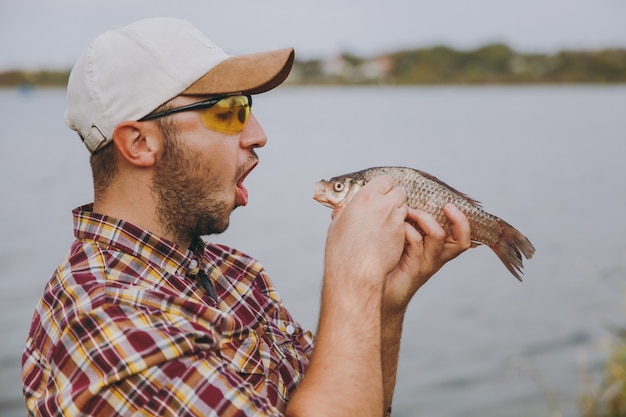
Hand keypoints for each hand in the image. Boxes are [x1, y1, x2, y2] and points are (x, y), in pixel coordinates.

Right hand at [324, 176, 408, 292]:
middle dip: (394, 198)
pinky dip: (400, 227)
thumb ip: (345, 212)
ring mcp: (395, 219)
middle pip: (399, 192)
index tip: (379, 195)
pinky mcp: (402, 234)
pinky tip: (389, 236)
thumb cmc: (342, 250)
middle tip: (385, 208)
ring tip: (386, 223)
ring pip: (404, 207)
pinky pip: (405, 224)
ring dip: (398, 212)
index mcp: (365, 197)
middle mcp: (383, 205)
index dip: (382, 187)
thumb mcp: (337, 224)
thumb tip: (343, 209)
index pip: (384, 180)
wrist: (355, 272)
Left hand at [382, 203, 470, 314]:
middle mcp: (437, 257)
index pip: (462, 236)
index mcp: (438, 249)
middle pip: (462, 241)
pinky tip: (396, 226)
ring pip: (438, 236)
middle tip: (445, 206)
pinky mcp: (414, 267)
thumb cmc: (387, 261)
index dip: (462, 221)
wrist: (376, 289)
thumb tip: (403, 199)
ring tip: (408, 211)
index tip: (449, 205)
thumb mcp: (402, 241)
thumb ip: (408, 224)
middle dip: (458, 220)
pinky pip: (416, 242)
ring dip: (424, 218)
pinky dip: (407, 229)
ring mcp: (427, 263)